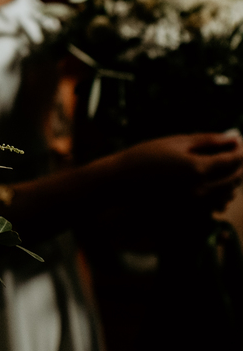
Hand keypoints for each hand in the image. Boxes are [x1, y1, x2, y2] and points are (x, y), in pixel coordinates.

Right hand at [115, 132, 242, 210]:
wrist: (119, 183)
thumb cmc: (143, 157)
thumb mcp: (173, 142)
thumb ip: (207, 140)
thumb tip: (234, 137)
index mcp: (197, 168)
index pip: (234, 160)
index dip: (240, 149)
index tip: (239, 142)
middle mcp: (200, 189)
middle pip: (235, 178)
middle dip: (240, 165)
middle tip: (235, 153)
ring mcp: (195, 204)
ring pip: (228, 193)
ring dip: (232, 179)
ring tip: (223, 167)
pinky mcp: (189, 213)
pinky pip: (216, 205)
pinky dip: (221, 194)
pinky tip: (212, 184)